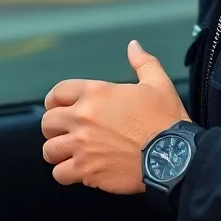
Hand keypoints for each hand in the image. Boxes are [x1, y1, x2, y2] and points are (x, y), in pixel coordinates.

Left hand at [41, 40, 189, 193]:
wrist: (173, 156)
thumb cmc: (165, 120)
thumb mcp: (158, 83)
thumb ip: (143, 62)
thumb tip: (133, 46)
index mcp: (96, 93)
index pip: (57, 92)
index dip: (55, 100)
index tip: (58, 108)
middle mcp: (83, 118)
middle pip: (47, 122)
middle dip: (54, 128)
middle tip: (66, 133)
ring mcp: (82, 146)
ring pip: (49, 150)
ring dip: (58, 151)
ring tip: (69, 153)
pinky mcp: (87, 170)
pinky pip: (60, 174)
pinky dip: (66, 173)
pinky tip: (77, 171)